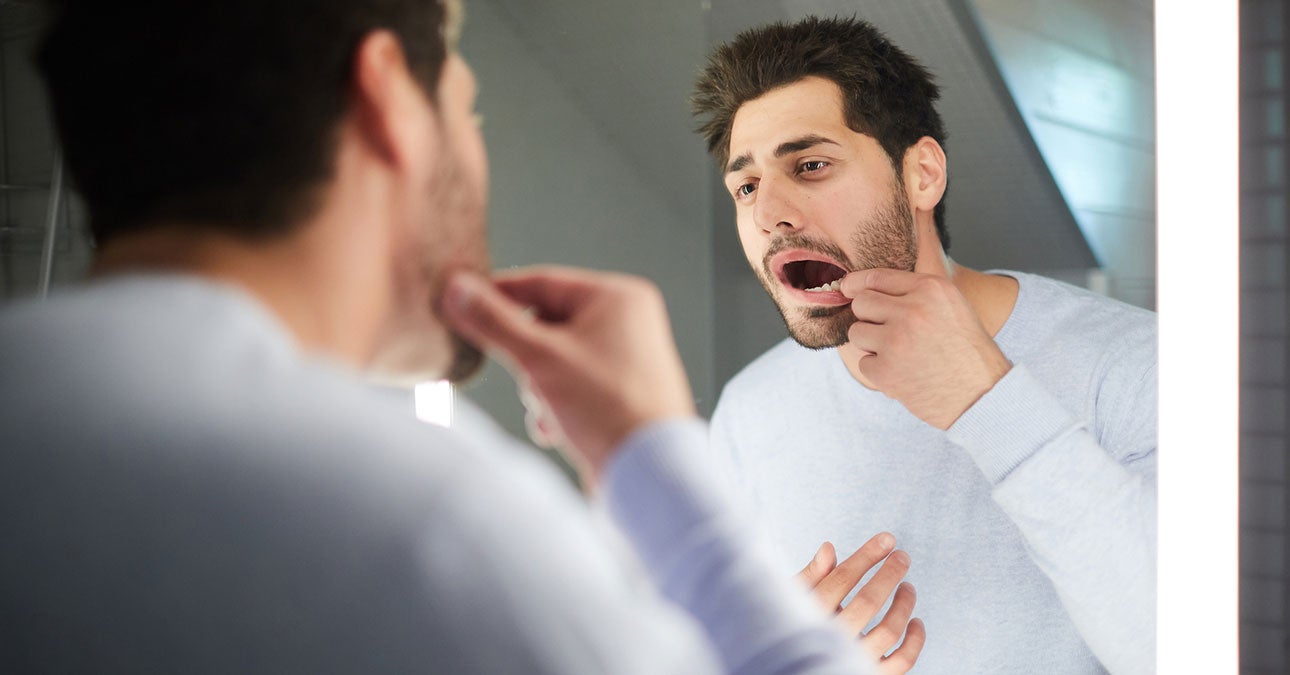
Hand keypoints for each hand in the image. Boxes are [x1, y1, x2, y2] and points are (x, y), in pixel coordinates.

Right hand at [441, 266, 695, 477]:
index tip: (460, 305)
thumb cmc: (607, 408)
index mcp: (618, 298)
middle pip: (546, 325)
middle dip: (527, 360)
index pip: (542, 282)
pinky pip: (572, 388)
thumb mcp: (539, 358)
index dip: (498, 296)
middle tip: (527, 380)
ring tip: (551, 411)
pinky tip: (557, 429)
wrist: (648, 474)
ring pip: (554, 361)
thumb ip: (494, 321)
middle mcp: (628, 323)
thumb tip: (457, 288)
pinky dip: (556, 407)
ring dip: (539, 389)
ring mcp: (626, 359)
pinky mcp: (620, 394)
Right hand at [796, 534, 924, 672]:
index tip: (887, 540)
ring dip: (904, 604)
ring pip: (889, 630)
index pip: (843, 579)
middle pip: (869, 601)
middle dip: (890, 574)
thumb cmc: (794, 627)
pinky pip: (902, 661)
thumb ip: (811, 577)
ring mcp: (853, 660)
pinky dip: (915, 641)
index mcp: (811, 615)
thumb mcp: (793, 600)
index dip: (867, 555)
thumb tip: (828, 548)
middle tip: (903, 557)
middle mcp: (832, 640)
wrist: (793, 666)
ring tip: (908, 588)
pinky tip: (915, 622)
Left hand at [840, 268, 1011, 428]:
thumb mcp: (952, 306)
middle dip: (868, 316)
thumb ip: (916, 293)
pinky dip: (879, 371)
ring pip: (857, 332)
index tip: (848, 288)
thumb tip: (866, 288)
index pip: (877, 277)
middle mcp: (912, 310)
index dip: (856, 283)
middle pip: (861, 303)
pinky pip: (864, 363)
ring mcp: (896, 341)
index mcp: (931, 289)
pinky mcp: (886, 370)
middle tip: (888, 331)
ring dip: (872, 344)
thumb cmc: (966, 352)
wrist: (982, 395)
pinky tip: (904, 373)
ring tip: (900, 354)